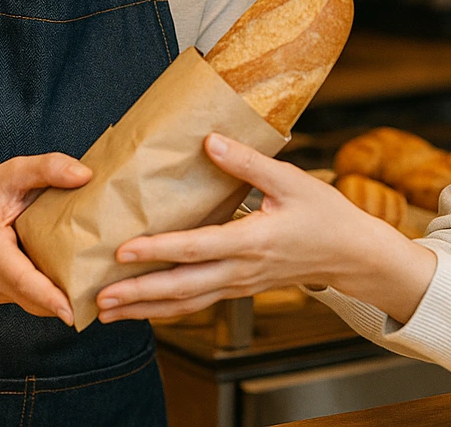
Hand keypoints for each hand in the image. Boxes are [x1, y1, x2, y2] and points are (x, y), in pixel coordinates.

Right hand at [0, 153, 91, 325]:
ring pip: (31, 302)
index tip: (71, 312)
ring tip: (95, 292)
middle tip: (100, 299)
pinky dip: (50, 295)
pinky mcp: (0, 292)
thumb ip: (46, 169)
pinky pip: (28, 298)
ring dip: (60, 302)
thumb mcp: (12, 172)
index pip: (22, 279)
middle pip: (31, 298)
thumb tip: (84, 175)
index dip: (47, 297)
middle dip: (64, 303)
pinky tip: (75, 282)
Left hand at [95, 134, 436, 324]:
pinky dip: (168, 309)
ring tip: (107, 310)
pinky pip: (198, 304)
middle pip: (182, 288)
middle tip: (99, 296)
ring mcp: (240, 284)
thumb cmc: (323, 213)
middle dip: (138, 293)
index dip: (159, 250)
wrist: (352, 254)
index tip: (123, 251)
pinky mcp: (241, 288)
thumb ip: (247, 162)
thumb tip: (209, 140)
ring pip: (186, 303)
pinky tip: (145, 309)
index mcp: (252, 241)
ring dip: (145, 308)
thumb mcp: (290, 180)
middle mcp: (241, 270)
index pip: (197, 249)